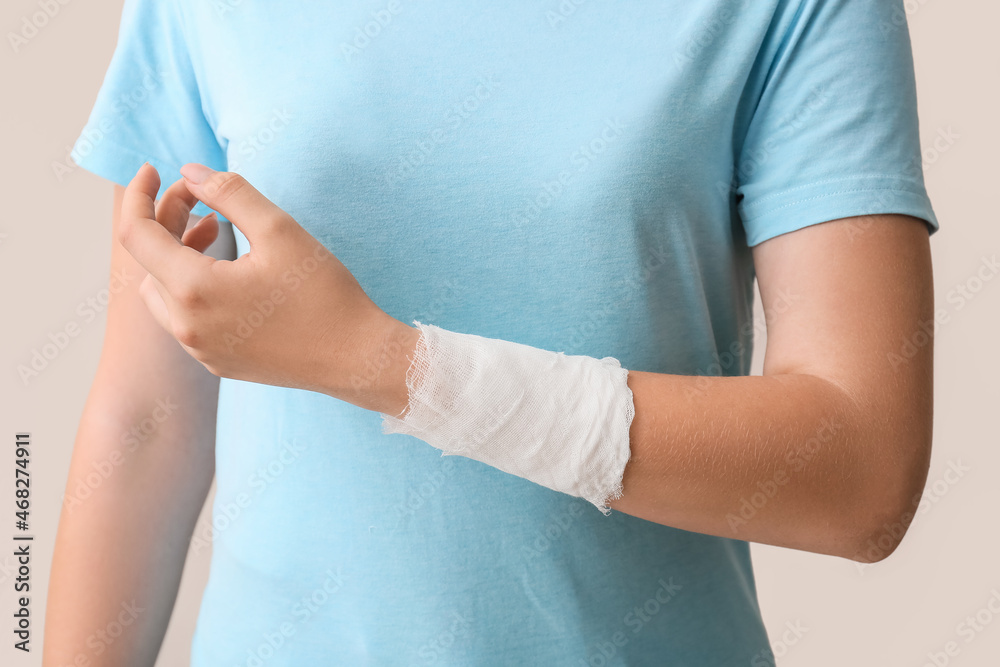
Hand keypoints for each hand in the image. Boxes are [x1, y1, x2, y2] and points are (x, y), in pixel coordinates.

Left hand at [118, 162, 417, 414]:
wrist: (356, 358)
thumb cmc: (323, 294)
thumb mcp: (280, 230)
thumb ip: (229, 193)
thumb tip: (191, 172)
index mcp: (194, 290)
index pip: (135, 235)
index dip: (138, 195)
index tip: (156, 171)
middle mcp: (187, 327)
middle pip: (148, 262)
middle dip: (166, 220)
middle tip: (202, 197)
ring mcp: (201, 350)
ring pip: (161, 292)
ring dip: (176, 255)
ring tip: (214, 232)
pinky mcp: (219, 362)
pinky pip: (185, 318)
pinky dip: (192, 286)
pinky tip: (230, 272)